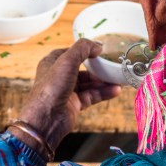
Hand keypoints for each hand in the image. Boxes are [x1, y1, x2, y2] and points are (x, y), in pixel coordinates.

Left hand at [16, 39, 121, 153]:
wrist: (47, 119)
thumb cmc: (52, 86)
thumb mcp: (67, 61)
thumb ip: (82, 49)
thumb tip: (98, 46)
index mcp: (52, 63)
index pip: (70, 52)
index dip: (84, 50)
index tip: (100, 50)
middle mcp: (59, 76)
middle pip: (82, 68)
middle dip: (98, 68)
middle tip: (113, 65)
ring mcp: (68, 91)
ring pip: (89, 83)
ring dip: (103, 81)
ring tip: (118, 78)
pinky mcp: (75, 104)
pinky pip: (92, 95)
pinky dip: (104, 93)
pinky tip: (116, 90)